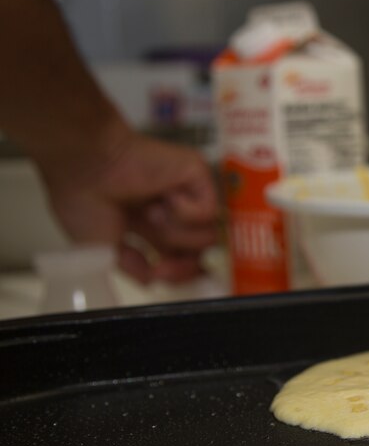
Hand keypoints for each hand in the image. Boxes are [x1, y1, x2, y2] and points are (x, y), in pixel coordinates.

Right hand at [39, 128, 219, 283]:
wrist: (85, 164)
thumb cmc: (81, 197)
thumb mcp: (100, 249)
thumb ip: (130, 267)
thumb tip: (152, 280)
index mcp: (143, 224)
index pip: (176, 256)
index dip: (179, 273)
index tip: (168, 279)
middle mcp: (166, 209)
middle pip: (198, 250)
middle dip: (183, 266)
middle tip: (162, 265)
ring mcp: (183, 192)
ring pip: (205, 235)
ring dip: (176, 234)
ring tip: (151, 216)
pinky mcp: (196, 175)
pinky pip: (209, 211)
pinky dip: (186, 212)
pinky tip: (164, 199)